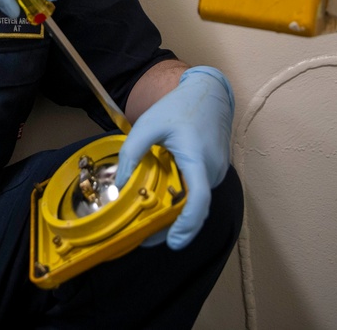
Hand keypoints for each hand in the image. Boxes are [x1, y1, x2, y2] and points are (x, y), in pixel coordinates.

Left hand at [114, 66, 234, 249]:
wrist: (209, 93)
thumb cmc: (178, 107)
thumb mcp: (147, 125)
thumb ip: (132, 154)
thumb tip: (119, 184)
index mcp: (198, 159)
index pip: (199, 200)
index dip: (187, 225)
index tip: (173, 242)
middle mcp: (212, 171)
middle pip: (194, 208)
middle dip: (171, 227)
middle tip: (143, 238)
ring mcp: (217, 172)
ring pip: (196, 201)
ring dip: (175, 213)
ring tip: (147, 222)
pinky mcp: (214, 171)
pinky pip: (198, 192)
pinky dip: (182, 200)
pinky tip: (162, 201)